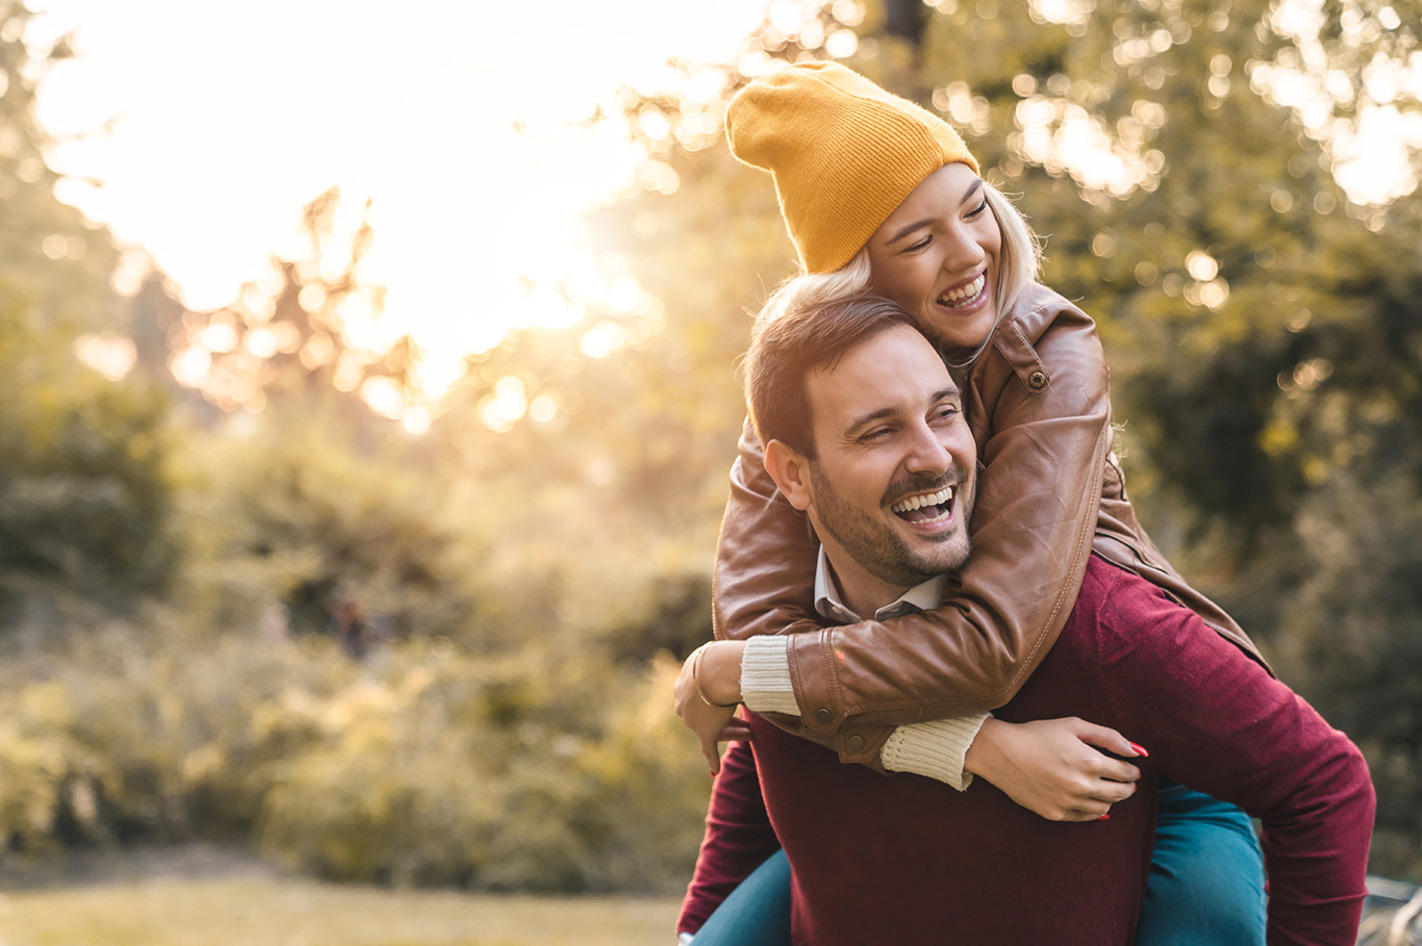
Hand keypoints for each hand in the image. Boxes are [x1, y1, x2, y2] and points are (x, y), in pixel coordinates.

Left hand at [673, 641, 750, 774]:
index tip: (730, 701)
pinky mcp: (704, 732)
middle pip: (705, 713)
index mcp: (683, 683)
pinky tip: (715, 770)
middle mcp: (683, 702)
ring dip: (731, 732)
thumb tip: (737, 658)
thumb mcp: (717, 656)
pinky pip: (708, 748)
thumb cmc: (720, 659)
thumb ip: (722, 662)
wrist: (716, 670)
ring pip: (712, 728)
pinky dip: (712, 759)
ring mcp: (692, 719)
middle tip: (744, 721)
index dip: (717, 700)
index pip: (700, 696)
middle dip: (725, 717)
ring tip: (749, 734)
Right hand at [963, 717, 1143, 821]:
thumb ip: (1109, 736)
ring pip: (1105, 807)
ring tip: (1109, 789)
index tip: (1132, 767)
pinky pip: (1086, 817)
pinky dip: (1095, 811)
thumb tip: (1138, 751)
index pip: (1126, 773)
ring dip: (1112, 799)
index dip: (1132, 770)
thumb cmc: (1037, 733)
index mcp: (1089, 762)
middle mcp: (1082, 786)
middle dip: (1128, 786)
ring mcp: (1068, 803)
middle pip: (1120, 793)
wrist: (1000, 752)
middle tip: (1127, 781)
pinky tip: (1092, 801)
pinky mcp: (1056, 814)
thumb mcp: (1074, 725)